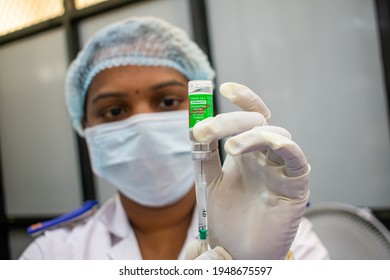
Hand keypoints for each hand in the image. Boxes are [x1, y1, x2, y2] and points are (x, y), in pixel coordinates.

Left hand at [193, 82, 309, 258]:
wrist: (237, 252)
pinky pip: (297, 159)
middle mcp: (264, 156)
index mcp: (245, 152)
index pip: (248, 116)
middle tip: (204, 131)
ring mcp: (281, 169)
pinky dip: (286, 146)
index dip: (241, 98)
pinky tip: (272, 143)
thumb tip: (194, 128)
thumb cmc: (227, 218)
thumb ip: (204, 155)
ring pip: (276, 135)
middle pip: (258, 121)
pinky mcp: (296, 186)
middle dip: (230, 120)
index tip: (222, 86)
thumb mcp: (209, 181)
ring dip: (252, 134)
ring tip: (230, 148)